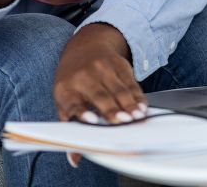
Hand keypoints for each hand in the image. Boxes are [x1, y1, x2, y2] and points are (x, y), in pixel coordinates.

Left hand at [53, 24, 146, 166]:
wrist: (84, 47)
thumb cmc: (73, 81)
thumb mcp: (64, 100)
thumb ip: (71, 127)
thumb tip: (75, 160)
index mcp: (65, 89)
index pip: (72, 103)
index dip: (82, 113)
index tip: (92, 121)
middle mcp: (83, 76)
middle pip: (99, 95)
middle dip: (113, 109)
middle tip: (124, 122)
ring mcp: (102, 66)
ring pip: (118, 89)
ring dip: (129, 103)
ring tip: (137, 116)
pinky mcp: (118, 63)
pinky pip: (130, 82)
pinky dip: (137, 95)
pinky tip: (142, 106)